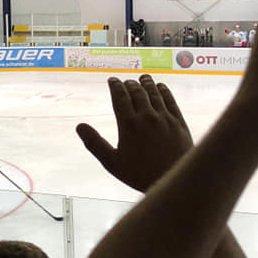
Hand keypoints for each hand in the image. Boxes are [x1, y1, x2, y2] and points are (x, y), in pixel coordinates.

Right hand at [76, 75, 191, 192]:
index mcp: (128, 124)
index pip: (120, 97)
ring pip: (154, 93)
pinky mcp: (178, 122)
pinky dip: (164, 91)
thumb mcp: (112, 163)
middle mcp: (146, 117)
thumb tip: (79, 126)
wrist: (174, 179)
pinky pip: (170, 101)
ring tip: (143, 78)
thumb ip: (94, 143)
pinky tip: (161, 87)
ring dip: (146, 83)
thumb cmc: (140, 175)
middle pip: (136, 92)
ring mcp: (164, 118)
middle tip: (126, 82)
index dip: (115, 86)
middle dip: (129, 84)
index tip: (112, 80)